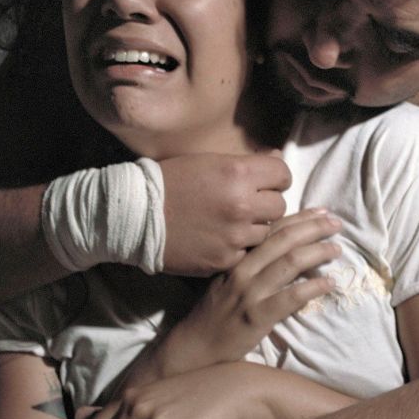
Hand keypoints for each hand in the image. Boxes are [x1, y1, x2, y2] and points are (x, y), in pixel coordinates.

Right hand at [144, 209, 340, 380]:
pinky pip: (290, 298)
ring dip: (317, 252)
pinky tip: (329, 284)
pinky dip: (312, 287)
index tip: (321, 211)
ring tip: (336, 249)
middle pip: (283, 240)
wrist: (195, 346)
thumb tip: (281, 252)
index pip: (271, 230)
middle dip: (313, 228)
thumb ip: (249, 265)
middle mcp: (242, 271)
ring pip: (289, 263)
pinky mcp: (256, 317)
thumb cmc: (212, 314)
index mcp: (236, 259)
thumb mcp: (225, 280)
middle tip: (336, 223)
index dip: (299, 218)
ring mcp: (249, 293)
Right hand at [160, 153, 291, 276]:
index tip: (265, 183)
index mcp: (238, 173)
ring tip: (229, 223)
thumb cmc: (168, 182)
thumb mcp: (207, 161)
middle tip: (246, 204)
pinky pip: (245, 252)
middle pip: (279, 205)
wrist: (136, 215)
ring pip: (265, 232)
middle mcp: (242, 204)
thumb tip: (276, 159)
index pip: (283, 174)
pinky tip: (217, 239)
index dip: (275, 178)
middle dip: (265, 204)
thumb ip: (245, 163)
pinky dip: (236, 247)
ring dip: (252, 227)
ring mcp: (235, 235)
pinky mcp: (225, 259)